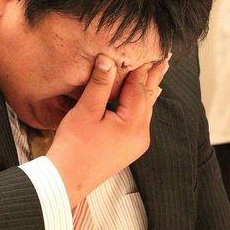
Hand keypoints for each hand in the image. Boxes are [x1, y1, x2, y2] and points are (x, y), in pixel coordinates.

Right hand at [47, 54, 166, 204]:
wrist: (66, 179)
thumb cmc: (74, 148)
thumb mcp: (86, 111)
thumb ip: (99, 84)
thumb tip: (107, 60)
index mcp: (133, 125)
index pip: (139, 88)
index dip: (141, 67)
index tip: (147, 50)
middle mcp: (141, 135)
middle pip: (148, 99)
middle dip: (152, 78)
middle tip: (162, 59)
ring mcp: (136, 144)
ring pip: (144, 110)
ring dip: (146, 91)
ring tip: (153, 74)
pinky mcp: (128, 148)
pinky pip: (137, 120)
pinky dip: (137, 105)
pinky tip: (136, 99)